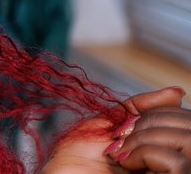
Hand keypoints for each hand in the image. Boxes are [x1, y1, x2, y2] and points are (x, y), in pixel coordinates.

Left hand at [43, 87, 188, 172]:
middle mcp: (173, 160)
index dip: (157, 113)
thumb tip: (177, 93)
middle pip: (187, 126)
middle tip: (121, 142)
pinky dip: (147, 155)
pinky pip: (178, 162)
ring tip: (123, 158)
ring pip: (187, 140)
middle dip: (150, 123)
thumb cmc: (79, 159)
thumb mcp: (108, 123)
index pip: (183, 120)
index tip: (127, 126)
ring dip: (145, 140)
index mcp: (161, 146)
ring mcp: (174, 172)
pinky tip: (128, 165)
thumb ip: (139, 107)